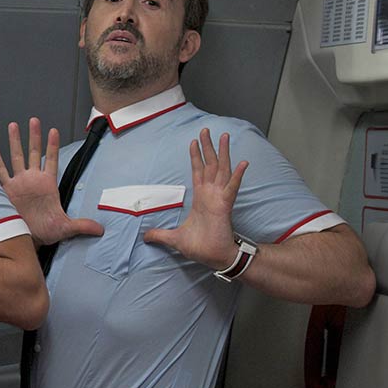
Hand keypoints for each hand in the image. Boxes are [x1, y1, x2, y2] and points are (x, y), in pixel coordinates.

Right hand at [0, 118, 102, 246]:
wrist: (25, 240)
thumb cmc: (44, 232)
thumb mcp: (65, 228)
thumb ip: (82, 226)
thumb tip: (100, 230)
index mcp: (47, 185)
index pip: (51, 160)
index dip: (52, 146)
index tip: (54, 130)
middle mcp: (31, 180)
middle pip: (33, 153)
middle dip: (34, 137)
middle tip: (34, 120)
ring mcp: (18, 183)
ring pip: (16, 157)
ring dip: (15, 142)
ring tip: (14, 125)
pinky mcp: (5, 190)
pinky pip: (0, 171)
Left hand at [144, 129, 248, 268]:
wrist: (214, 258)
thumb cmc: (201, 247)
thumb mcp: (174, 238)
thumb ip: (160, 235)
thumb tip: (145, 237)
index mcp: (201, 198)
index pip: (198, 172)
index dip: (196, 156)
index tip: (193, 142)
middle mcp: (211, 194)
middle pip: (210, 165)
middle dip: (208, 147)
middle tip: (207, 130)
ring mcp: (219, 198)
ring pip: (222, 170)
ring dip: (223, 153)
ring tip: (224, 137)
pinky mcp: (225, 206)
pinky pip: (232, 187)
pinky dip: (238, 175)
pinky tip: (243, 163)